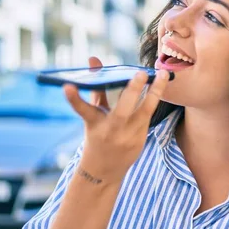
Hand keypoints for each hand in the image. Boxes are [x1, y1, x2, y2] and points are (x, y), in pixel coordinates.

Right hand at [64, 57, 169, 186]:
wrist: (104, 169)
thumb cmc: (98, 134)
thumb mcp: (93, 114)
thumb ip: (96, 88)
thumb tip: (94, 59)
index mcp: (93, 123)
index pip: (82, 109)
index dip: (74, 98)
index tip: (66, 86)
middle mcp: (110, 130)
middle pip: (122, 110)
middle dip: (132, 91)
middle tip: (140, 73)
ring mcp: (127, 137)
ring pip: (144, 112)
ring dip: (155, 92)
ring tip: (162, 75)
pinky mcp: (140, 139)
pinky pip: (149, 115)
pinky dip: (154, 99)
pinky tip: (161, 85)